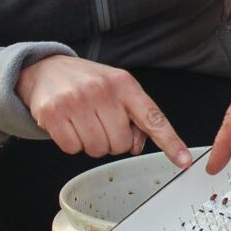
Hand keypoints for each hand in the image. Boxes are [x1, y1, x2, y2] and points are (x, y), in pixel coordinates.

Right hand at [16, 55, 190, 166]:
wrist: (46, 69)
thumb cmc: (88, 82)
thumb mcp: (117, 90)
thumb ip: (134, 117)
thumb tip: (137, 147)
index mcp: (125, 84)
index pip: (153, 118)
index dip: (170, 142)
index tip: (184, 161)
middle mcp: (102, 90)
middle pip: (121, 144)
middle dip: (113, 141)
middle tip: (100, 123)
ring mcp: (76, 101)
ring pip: (98, 150)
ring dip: (92, 144)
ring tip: (84, 122)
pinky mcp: (53, 113)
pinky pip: (72, 149)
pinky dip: (72, 144)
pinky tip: (69, 125)